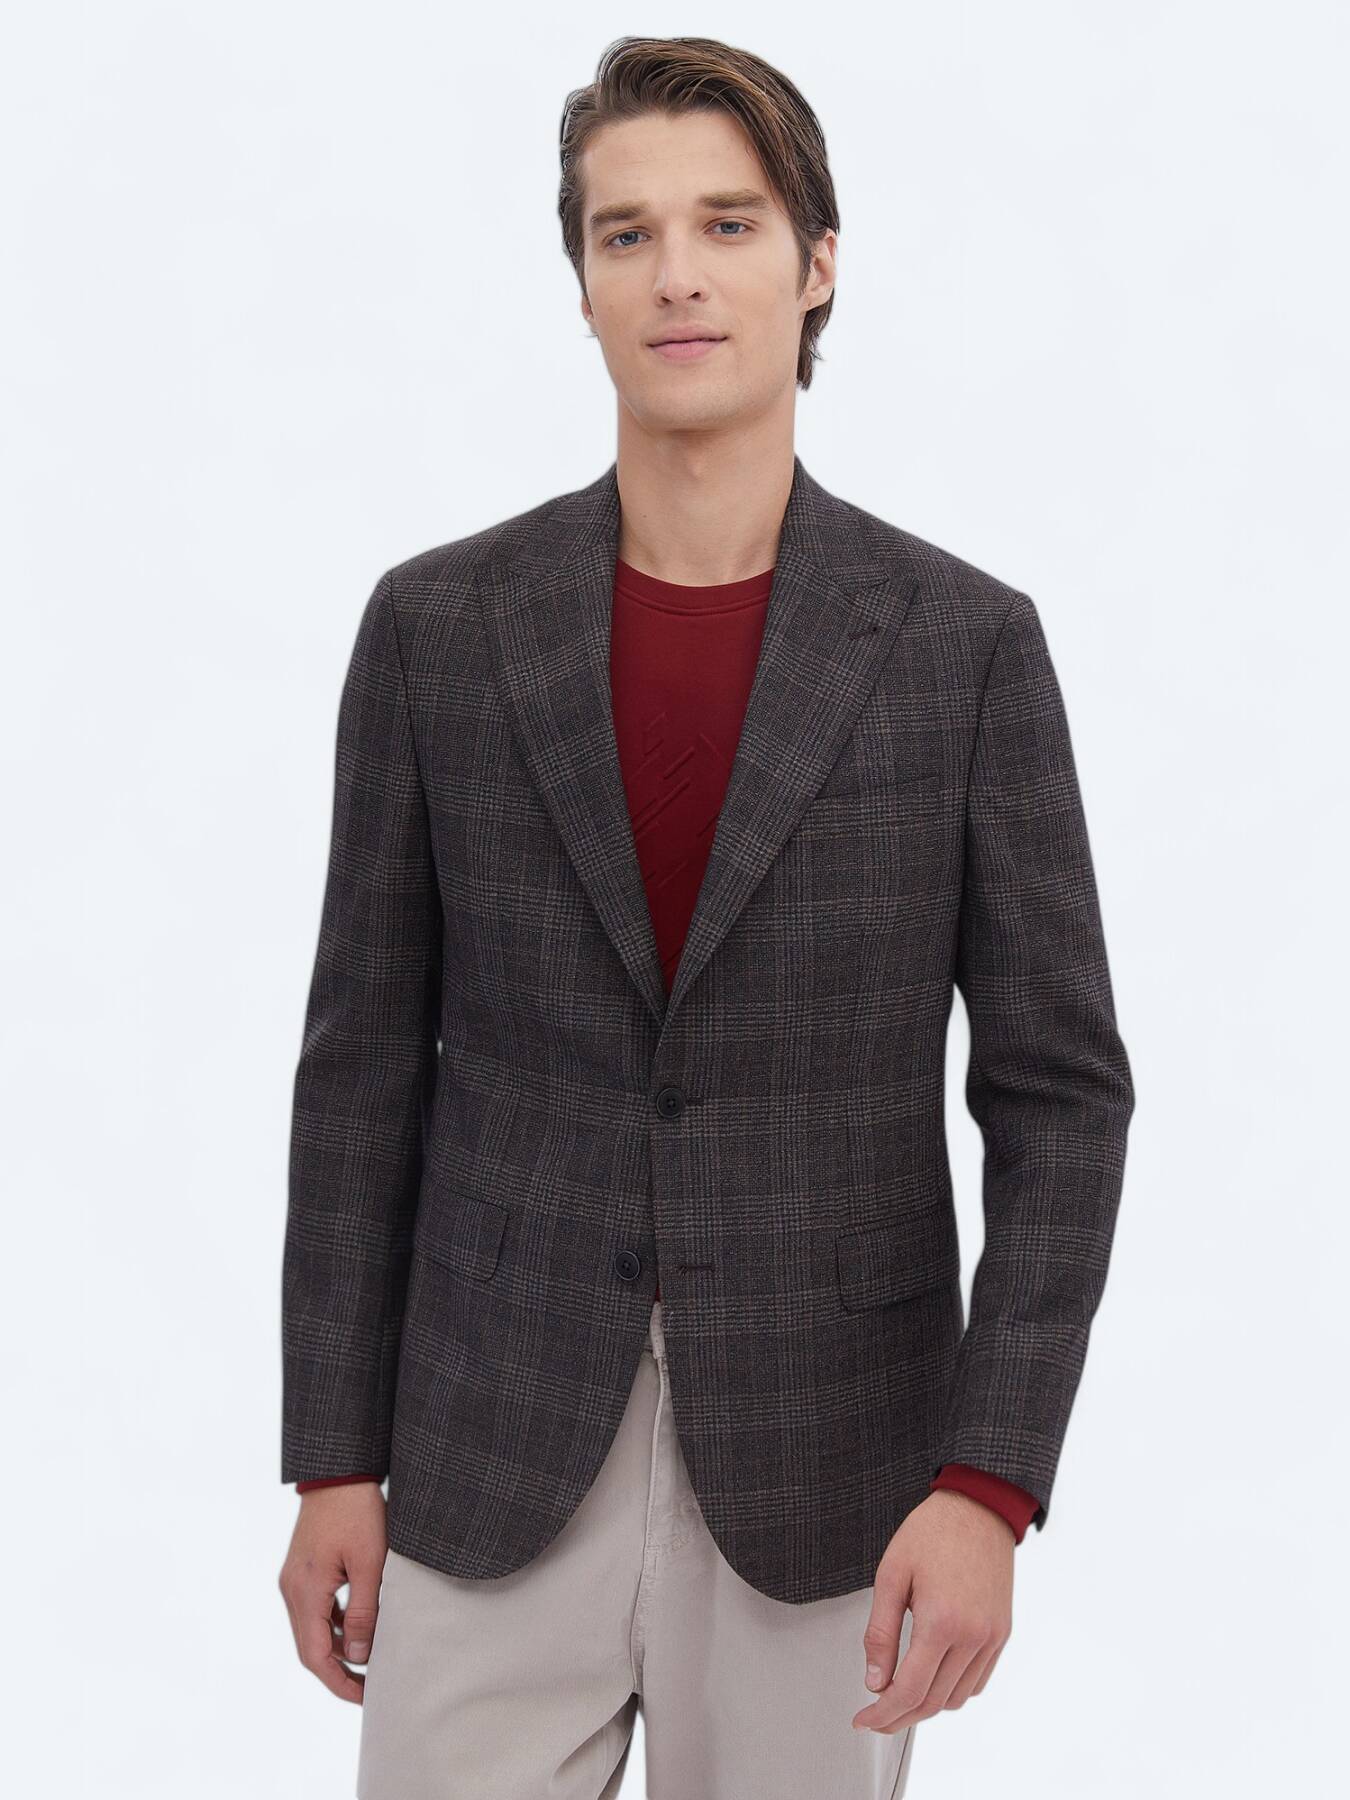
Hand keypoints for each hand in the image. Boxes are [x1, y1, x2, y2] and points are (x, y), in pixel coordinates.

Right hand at [278, 1480, 387, 1702]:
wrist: (338, 1471)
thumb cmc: (357, 1512)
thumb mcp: (369, 1562)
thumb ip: (363, 1610)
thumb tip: (360, 1655)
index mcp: (305, 1591)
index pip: (316, 1655)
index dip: (339, 1682)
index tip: (366, 1697)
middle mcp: (292, 1589)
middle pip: (310, 1647)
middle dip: (338, 1672)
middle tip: (370, 1688)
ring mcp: (294, 1579)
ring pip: (312, 1629)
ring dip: (337, 1648)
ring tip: (370, 1660)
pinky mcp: (303, 1570)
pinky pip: (316, 1609)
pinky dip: (334, 1625)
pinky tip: (359, 1627)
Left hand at [852, 1488, 1013, 1733]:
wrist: (978, 1507)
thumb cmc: (932, 1532)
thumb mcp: (891, 1574)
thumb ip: (881, 1632)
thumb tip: (875, 1680)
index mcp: (941, 1621)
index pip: (909, 1690)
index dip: (883, 1714)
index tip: (863, 1720)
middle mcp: (972, 1636)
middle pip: (933, 1702)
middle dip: (899, 1717)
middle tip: (875, 1718)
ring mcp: (992, 1637)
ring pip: (957, 1698)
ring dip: (926, 1707)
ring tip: (899, 1698)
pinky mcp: (1002, 1633)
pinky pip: (978, 1682)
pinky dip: (953, 1691)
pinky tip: (932, 1680)